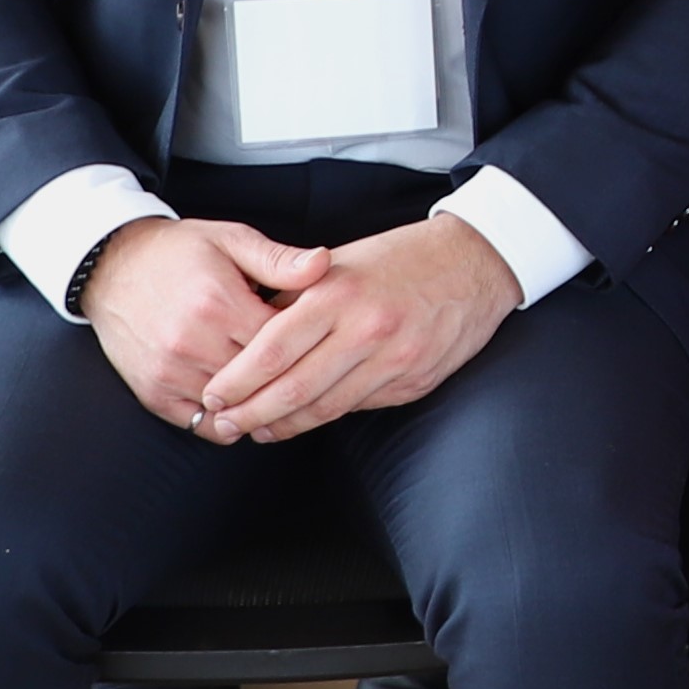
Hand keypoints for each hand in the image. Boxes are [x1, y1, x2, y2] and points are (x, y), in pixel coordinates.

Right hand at [81, 216, 299, 430]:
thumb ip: (278, 259)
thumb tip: (323, 265)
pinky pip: (202, 426)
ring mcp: (170, 372)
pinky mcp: (153, 393)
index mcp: (218, 303)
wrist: (110, 267)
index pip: (282, 344)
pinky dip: (226, 422)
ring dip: (258, 402)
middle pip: (261, 380)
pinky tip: (242, 404)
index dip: (306, 344)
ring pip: (235, 407)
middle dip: (286, 376)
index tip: (316, 340)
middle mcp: (192, 342)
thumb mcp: (230, 240)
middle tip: (305, 370)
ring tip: (276, 388)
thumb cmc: (178, 252)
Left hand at [198, 212, 520, 441]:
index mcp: (337, 294)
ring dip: (285, 425)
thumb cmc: (401, 258)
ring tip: (258, 430)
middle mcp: (365, 329)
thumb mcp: (341, 263)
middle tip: (223, 425)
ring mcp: (394, 359)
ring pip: (326, 407)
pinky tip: (306, 420)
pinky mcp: (415, 380)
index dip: (237, 380)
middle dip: (251, 413)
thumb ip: (297, 300)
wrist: (475, 262)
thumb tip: (251, 336)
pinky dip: (326, 416)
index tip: (213, 395)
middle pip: (293, 388)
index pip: (272, 350)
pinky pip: (360, 406)